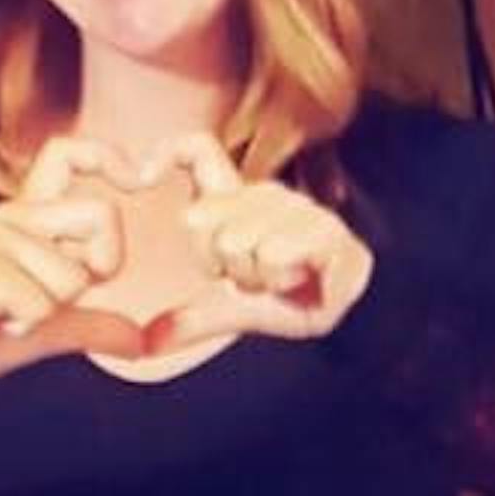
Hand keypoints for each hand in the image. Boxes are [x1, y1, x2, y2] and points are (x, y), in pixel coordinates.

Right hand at [0, 138, 149, 435]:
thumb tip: (141, 341)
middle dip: (100, 268)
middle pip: (102, 216)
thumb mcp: (49, 326)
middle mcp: (13, 214)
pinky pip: (42, 306)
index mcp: (30, 216)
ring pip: (73, 277)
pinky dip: (27, 327)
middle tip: (56, 296)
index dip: (107, 156)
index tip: (135, 179)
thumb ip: (95, 324)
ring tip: (8, 312)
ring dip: (50, 312)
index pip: (68, 154)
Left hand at [139, 130, 374, 350]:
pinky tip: (298, 280)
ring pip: (238, 242)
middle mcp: (265, 194)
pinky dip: (280, 278)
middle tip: (252, 278)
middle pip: (203, 221)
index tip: (141, 178)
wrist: (354, 316)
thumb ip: (190, 322)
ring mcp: (298, 208)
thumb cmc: (292, 300)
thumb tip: (146, 345)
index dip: (166, 153)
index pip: (196, 150)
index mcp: (238, 200)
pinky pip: (274, 253)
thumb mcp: (232, 310)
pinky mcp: (325, 230)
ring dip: (254, 277)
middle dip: (220, 267)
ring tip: (279, 281)